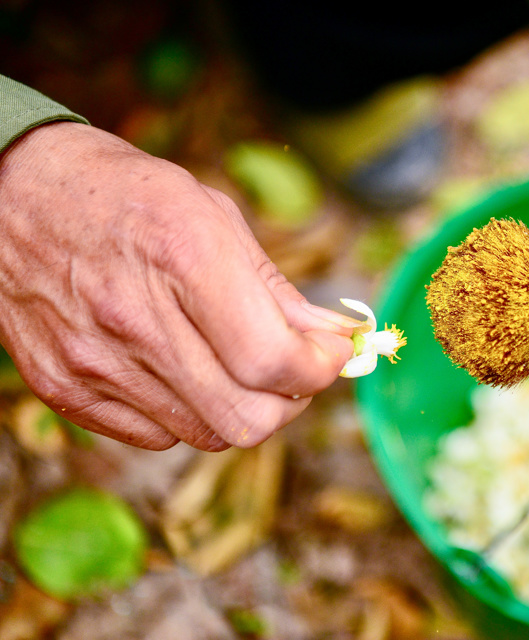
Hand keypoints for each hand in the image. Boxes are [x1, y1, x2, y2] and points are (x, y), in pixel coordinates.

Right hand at [0, 122, 355, 450]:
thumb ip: (275, 287)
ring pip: (208, 435)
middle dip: (290, 400)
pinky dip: (190, 414)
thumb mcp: (212, 214)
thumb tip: (333, 339)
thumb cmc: (127, 196)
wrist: (13, 194)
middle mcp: (134, 317)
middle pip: (248, 419)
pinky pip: (158, 437)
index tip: (332, 355)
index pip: (273, 360)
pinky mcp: (64, 389)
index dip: (320, 369)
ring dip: (243, 408)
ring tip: (237, 364)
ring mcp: (93, 361)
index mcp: (183, 256)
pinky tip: (184, 370)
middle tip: (293, 368)